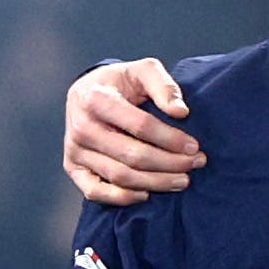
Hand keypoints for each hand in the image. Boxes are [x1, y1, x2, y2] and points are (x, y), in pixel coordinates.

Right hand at [63, 59, 204, 205]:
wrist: (88, 91)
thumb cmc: (120, 82)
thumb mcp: (143, 70)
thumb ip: (164, 86)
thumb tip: (181, 112)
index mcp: (96, 98)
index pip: (141, 126)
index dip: (171, 139)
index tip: (194, 146)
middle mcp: (81, 126)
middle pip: (132, 155)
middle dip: (170, 163)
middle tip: (196, 164)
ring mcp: (75, 149)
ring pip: (120, 176)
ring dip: (156, 182)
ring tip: (182, 180)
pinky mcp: (73, 167)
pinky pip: (96, 192)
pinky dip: (123, 198)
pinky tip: (148, 194)